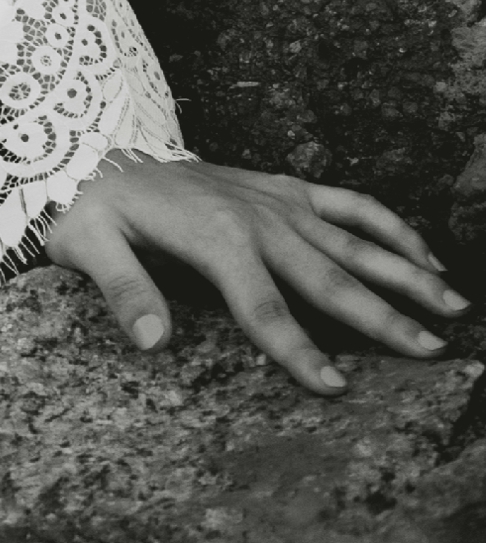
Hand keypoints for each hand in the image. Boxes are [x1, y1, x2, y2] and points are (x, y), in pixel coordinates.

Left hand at [41, 152, 466, 393]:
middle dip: (382, 316)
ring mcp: (276, 200)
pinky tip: (423, 252)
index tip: (334, 387)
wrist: (99, 155)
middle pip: (328, 277)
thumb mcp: (90, 246)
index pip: (265, 307)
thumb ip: (123, 291)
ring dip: (404, 271)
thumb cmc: (97, 210)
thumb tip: (153, 340)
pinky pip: (347, 202)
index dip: (298, 350)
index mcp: (216, 237)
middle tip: (430, 350)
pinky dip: (388, 224)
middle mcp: (257, 217)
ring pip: (353, 241)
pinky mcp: (284, 188)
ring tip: (452, 303)